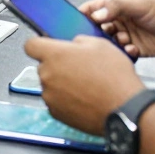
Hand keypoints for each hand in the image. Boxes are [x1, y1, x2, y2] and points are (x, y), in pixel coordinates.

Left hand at [24, 36, 142, 134]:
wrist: (124, 108)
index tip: (46, 47)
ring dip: (62, 83)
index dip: (39, 45)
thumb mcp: (100, 44)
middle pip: (43, 66)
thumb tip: (73, 44)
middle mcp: (48, 75)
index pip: (30, 45)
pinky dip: (66, 99)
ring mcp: (50, 96)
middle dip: (57, 65)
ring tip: (85, 84)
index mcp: (55, 55)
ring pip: (50, 84)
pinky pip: (56, 101)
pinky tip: (84, 97)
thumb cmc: (114, 78)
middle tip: (78, 67)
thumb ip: (79, 41)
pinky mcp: (56, 113)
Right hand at [79, 0, 154, 58]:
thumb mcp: (141, 4)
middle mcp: (119, 20)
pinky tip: (134, 49)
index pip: (93, 8)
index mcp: (117, 5)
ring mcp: (125, 35)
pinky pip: (121, 53)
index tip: (78, 23)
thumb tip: (97, 13)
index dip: (83, 15)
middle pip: (97, 28)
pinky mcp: (133, 49)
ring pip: (108, 43)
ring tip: (124, 41)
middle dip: (98, 34)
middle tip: (104, 35)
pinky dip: (125, 53)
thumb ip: (117, 6)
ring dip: (113, 44)